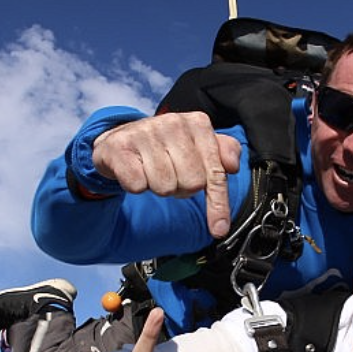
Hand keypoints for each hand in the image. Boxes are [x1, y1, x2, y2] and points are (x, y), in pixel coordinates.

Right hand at [91, 111, 242, 237]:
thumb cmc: (164, 147)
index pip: (215, 172)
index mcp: (198, 124)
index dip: (218, 204)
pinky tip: (136, 170)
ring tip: (152, 171)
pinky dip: (137, 186)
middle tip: (171, 175)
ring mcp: (146, 132)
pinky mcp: (121, 146)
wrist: (120, 140)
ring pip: (165, 186)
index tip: (219, 229)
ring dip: (158, 186)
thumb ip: (222, 154)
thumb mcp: (197, 147)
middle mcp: (174, 123)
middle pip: (191, 183)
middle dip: (181, 188)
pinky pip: (138, 186)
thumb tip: (232, 165)